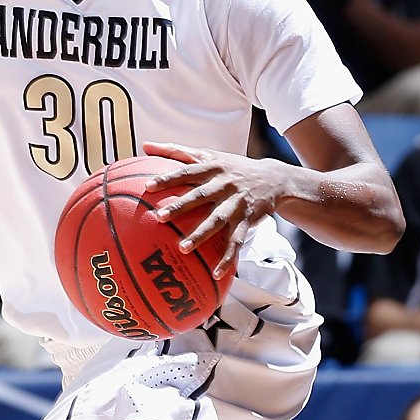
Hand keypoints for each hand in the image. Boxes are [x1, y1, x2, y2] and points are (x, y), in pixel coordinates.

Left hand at [142, 142, 287, 277]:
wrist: (273, 178)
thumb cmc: (232, 167)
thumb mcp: (209, 154)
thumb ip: (177, 151)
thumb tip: (145, 145)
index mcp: (211, 168)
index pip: (186, 171)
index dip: (167, 178)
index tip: (148, 187)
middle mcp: (223, 184)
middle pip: (200, 195)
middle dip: (181, 206)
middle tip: (160, 217)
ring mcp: (236, 203)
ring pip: (217, 220)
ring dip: (201, 234)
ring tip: (183, 248)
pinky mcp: (248, 219)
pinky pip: (236, 241)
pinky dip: (227, 258)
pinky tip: (216, 273)